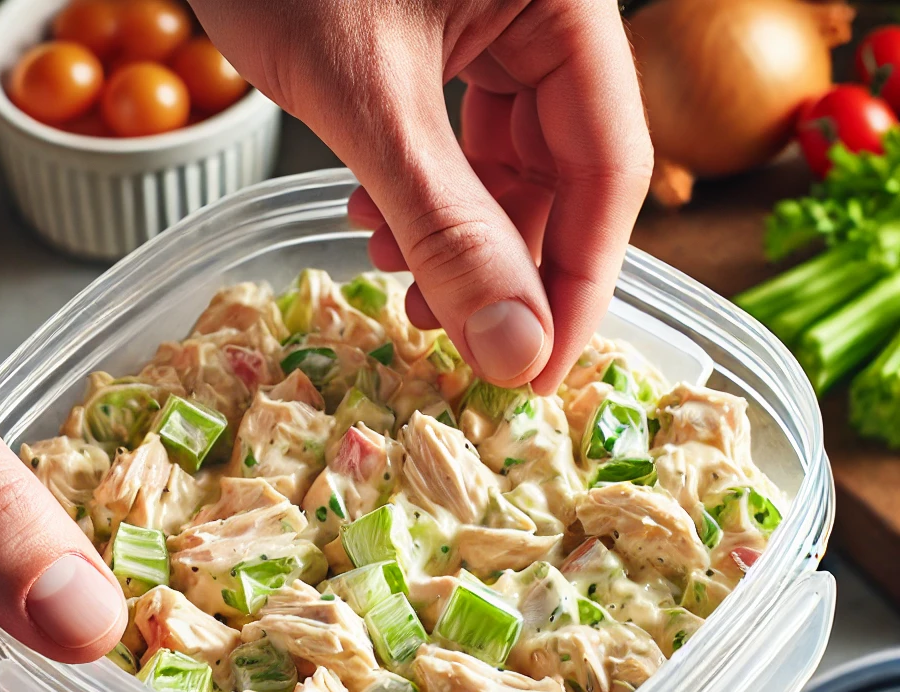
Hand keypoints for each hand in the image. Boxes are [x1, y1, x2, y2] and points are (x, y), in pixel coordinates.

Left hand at [191, 0, 651, 392]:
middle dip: (503, 267)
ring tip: (396, 278)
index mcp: (566, 0)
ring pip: (505, 166)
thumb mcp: (366, 97)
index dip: (577, 284)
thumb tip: (512, 349)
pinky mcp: (441, 40)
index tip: (535, 372)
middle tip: (456, 338)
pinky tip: (375, 220)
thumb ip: (444, 224)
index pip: (609, 168)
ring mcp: (494, 24)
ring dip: (454, 239)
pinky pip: (456, 141)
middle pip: (563, 173)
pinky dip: (420, 196)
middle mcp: (545, 14)